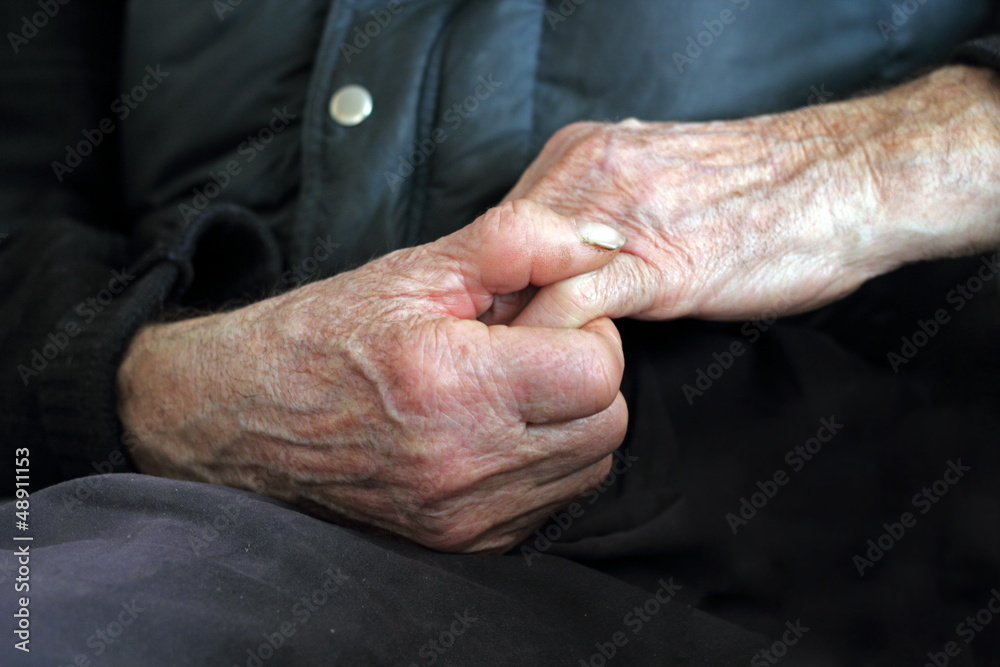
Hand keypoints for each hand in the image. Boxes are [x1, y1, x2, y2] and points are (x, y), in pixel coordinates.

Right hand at [116, 200, 628, 552]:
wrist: (240, 418)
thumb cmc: (322, 337)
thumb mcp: (414, 270)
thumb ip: (517, 244)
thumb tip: (602, 244)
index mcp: (453, 385)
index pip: (599, 371)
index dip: (584, 332)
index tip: (540, 317)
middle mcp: (463, 464)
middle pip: (606, 422)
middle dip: (584, 374)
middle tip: (528, 349)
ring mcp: (463, 516)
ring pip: (588, 465)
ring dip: (569, 420)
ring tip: (507, 388)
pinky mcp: (462, 543)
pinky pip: (550, 501)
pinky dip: (542, 463)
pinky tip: (493, 430)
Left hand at [504, 66, 999, 327]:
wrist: (845, 180)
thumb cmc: (757, 194)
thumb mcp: (654, 185)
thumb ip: (598, 216)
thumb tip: (559, 264)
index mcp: (582, 152)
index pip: (498, 225)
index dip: (487, 285)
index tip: (485, 330)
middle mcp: (586, 173)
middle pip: (496, 252)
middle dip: (489, 312)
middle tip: (482, 361)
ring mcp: (617, 216)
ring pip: (522, 278)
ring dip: (508, 334)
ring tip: (507, 378)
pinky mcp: (655, 264)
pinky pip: (573, 305)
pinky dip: (552, 342)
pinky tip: (554, 372)